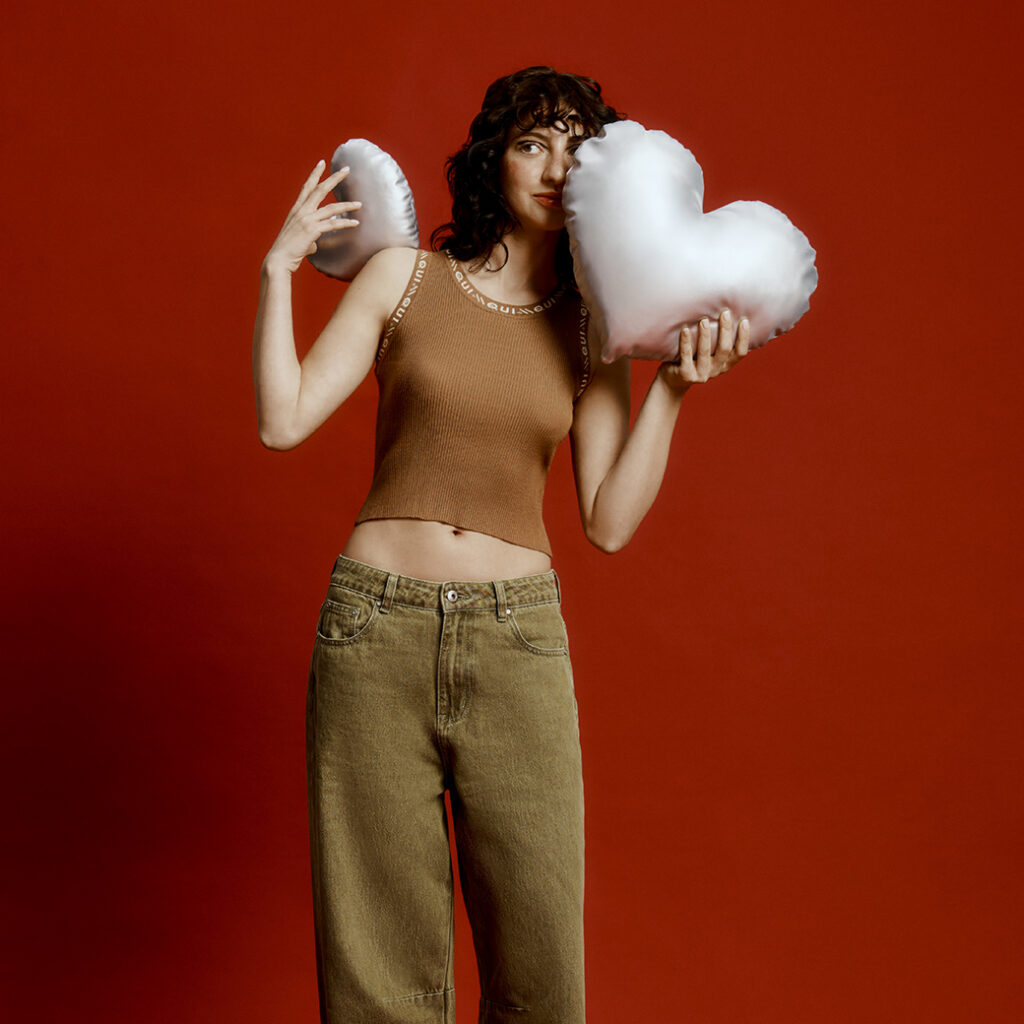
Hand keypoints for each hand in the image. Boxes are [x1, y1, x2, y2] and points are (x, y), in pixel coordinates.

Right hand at [262, 161, 361, 275]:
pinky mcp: (312, 230)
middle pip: (320, 189)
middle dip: (334, 178)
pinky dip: (345, 224)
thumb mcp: (299, 239)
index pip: (307, 187)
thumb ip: (309, 236)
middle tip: (347, 169)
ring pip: (331, 208)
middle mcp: (301, 211)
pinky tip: (355, 223)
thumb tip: (315, 242)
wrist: (279, 259)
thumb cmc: (288, 251)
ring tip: (359, 204)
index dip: (315, 174)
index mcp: (296, 210)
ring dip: (347, 205)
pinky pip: (332, 225)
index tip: (322, 163)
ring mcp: (306, 220)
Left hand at [657, 309, 749, 393]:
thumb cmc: (694, 359)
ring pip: (705, 352)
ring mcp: (701, 374)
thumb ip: (718, 341)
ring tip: (704, 320)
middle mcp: (715, 370)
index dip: (744, 338)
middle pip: (724, 349)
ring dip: (705, 335)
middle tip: (724, 313)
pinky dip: (686, 342)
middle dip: (725, 330)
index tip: (744, 320)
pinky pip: (686, 356)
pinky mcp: (685, 375)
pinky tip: (685, 330)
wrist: (673, 381)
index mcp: (725, 364)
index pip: (740, 353)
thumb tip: (730, 313)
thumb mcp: (710, 353)